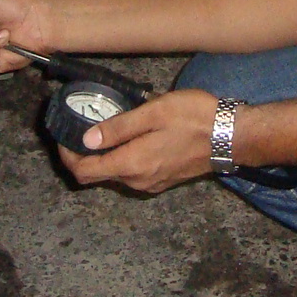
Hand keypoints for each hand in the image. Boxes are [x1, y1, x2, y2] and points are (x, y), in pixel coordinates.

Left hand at [58, 89, 218, 194]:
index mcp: (132, 164)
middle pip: (97, 175)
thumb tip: (86, 139)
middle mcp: (138, 181)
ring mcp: (151, 184)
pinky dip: (121, 159)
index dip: (67, 156)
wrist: (232, 137)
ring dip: (103, 156)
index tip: (64, 136)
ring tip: (103, 127)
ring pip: (114, 174)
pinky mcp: (163, 180)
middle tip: (80, 127)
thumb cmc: (195, 119)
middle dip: (82, 155)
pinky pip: (131, 173)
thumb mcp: (154, 112)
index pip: (84, 171)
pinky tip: (128, 137)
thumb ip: (119, 127)